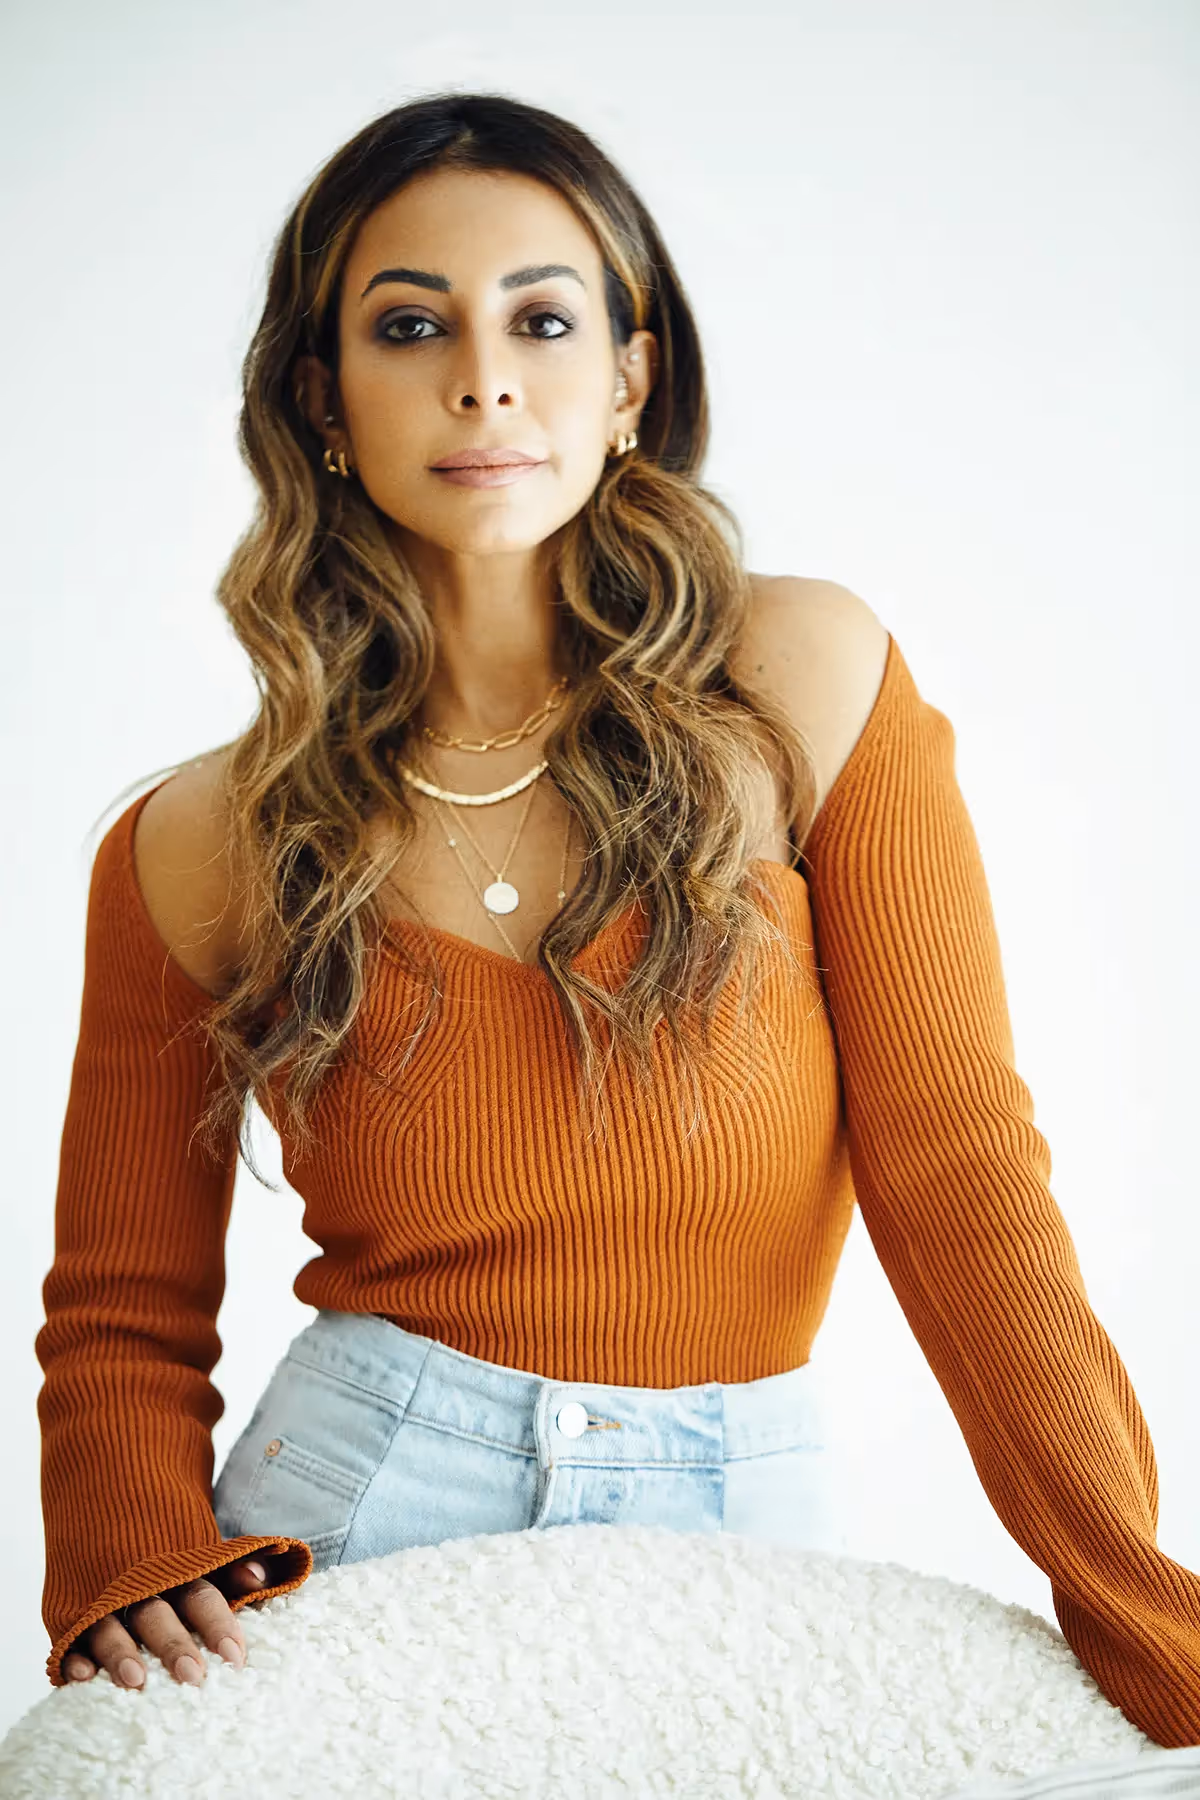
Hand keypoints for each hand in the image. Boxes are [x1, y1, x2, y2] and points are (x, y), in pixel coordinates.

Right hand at [60, 1553, 275, 1688]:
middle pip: (158, 1615)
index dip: (218, 1624)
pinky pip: (70, 1637)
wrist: (112, 1514)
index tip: (235, 1657)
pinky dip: (74, 1656)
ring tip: (136, 1681)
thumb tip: (260, 1578)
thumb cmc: (171, 1563)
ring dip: (121, 1653)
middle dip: (174, 1645)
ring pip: (110, 1626)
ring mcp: (104, 1603)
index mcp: (178, 1575)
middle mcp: (140, 1589)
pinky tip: (81, 1677)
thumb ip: (233, 1570)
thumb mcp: (203, 1560)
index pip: (201, 1596)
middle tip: (193, 1677)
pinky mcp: (73, 1618)